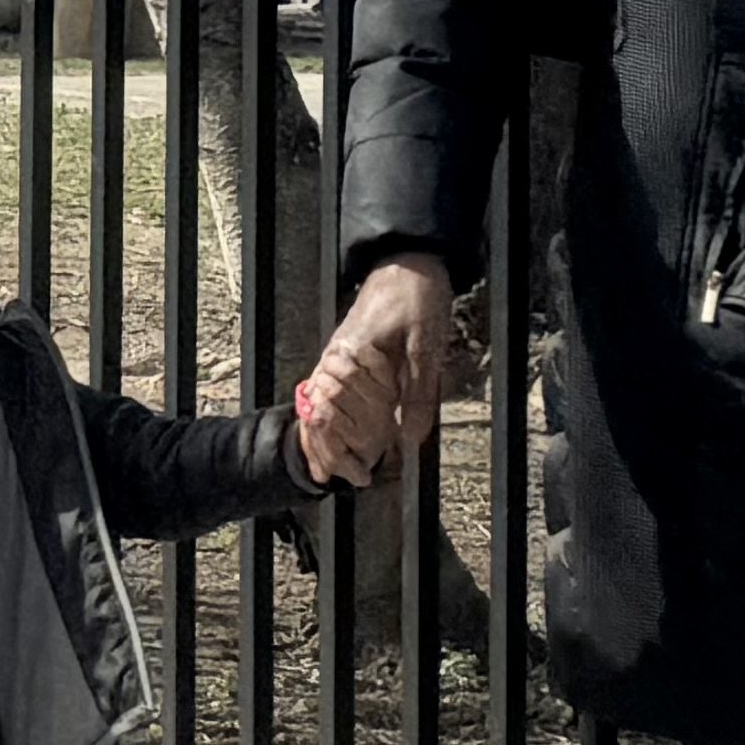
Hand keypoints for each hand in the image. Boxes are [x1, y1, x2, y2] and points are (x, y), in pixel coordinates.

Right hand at [310, 253, 453, 467]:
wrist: (407, 264)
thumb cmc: (418, 300)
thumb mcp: (427, 347)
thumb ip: (418, 393)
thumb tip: (410, 438)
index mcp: (352, 356)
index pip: (344, 411)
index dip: (355, 443)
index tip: (368, 469)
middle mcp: (334, 359)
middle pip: (323, 415)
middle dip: (336, 451)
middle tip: (357, 480)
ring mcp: (333, 359)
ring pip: (317, 408)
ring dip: (324, 442)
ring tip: (330, 474)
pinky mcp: (339, 359)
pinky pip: (322, 396)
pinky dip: (321, 422)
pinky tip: (324, 442)